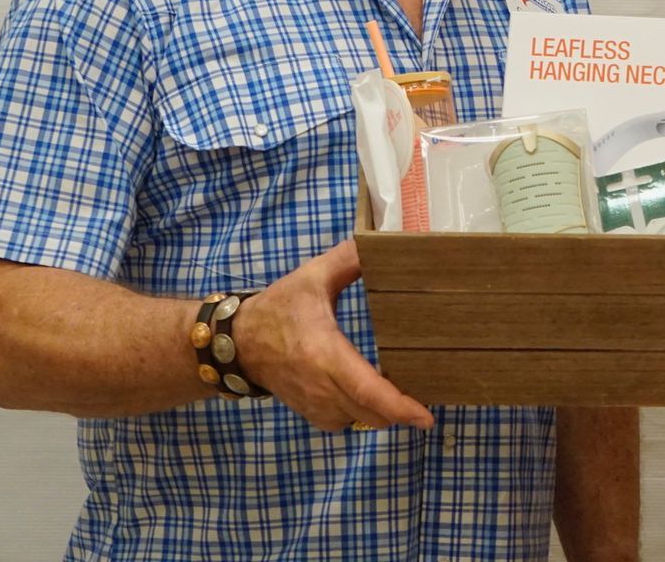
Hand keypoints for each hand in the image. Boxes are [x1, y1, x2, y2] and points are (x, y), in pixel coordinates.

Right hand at [228, 240, 433, 431]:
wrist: (238, 342)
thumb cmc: (279, 307)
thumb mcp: (313, 275)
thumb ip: (348, 259)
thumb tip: (382, 242)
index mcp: (324, 353)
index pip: (367, 390)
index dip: (399, 406)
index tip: (426, 417)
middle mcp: (321, 387)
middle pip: (372, 413)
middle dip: (402, 410)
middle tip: (427, 390)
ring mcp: (315, 405)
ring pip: (362, 420)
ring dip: (384, 412)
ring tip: (404, 391)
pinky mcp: (311, 414)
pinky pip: (346, 422)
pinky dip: (363, 413)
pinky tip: (374, 394)